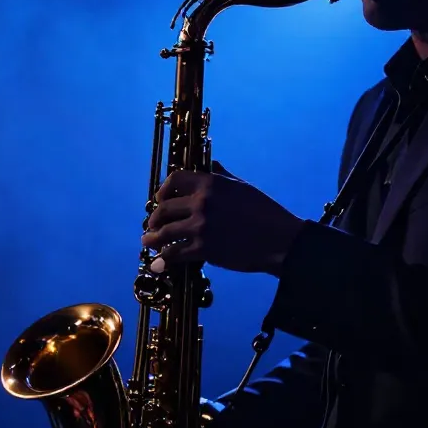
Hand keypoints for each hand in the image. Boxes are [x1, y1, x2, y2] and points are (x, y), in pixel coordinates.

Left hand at [142, 162, 302, 275]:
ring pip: (165, 232)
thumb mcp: (242, 187)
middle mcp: (201, 202)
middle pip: (165, 208)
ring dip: (152, 238)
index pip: (175, 179)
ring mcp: (200, 226)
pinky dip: (164, 259)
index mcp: (210, 183)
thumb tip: (212, 164)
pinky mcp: (204, 249)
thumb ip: (222, 176)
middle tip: (152, 225)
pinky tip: (158, 263)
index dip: (163, 190)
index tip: (159, 199)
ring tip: (147, 241)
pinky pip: (175, 253)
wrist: (280, 240)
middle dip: (155, 218)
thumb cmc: (265, 212)